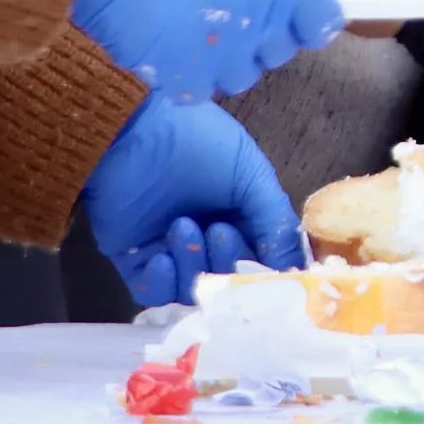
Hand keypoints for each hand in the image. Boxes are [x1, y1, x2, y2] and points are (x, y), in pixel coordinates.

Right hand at [72, 0, 344, 96]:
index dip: (306, 20)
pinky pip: (191, 90)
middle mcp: (258, 17)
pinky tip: (159, 42)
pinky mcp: (174, 73)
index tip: (292, 16)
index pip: (321, 20)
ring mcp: (218, 50)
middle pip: (277, 52)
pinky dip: (179, 73)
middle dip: (258, 37)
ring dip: (220, 59)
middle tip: (225, 12)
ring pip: (236, 77)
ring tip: (187, 28)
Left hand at [80, 93, 299, 307]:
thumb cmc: (197, 141)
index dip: (266, 268)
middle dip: (227, 260)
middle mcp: (208, 237)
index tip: (270, 271)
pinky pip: (154, 293)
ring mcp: (171, 252)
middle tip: (218, 232)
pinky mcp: (135, 261)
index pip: (261, 258)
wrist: (133, 131)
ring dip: (194, 265)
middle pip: (228, 277)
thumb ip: (274, 220)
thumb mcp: (250, 173)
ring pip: (193, 288)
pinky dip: (163, 282)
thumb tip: (290, 268)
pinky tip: (162, 256)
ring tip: (183, 226)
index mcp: (241, 216)